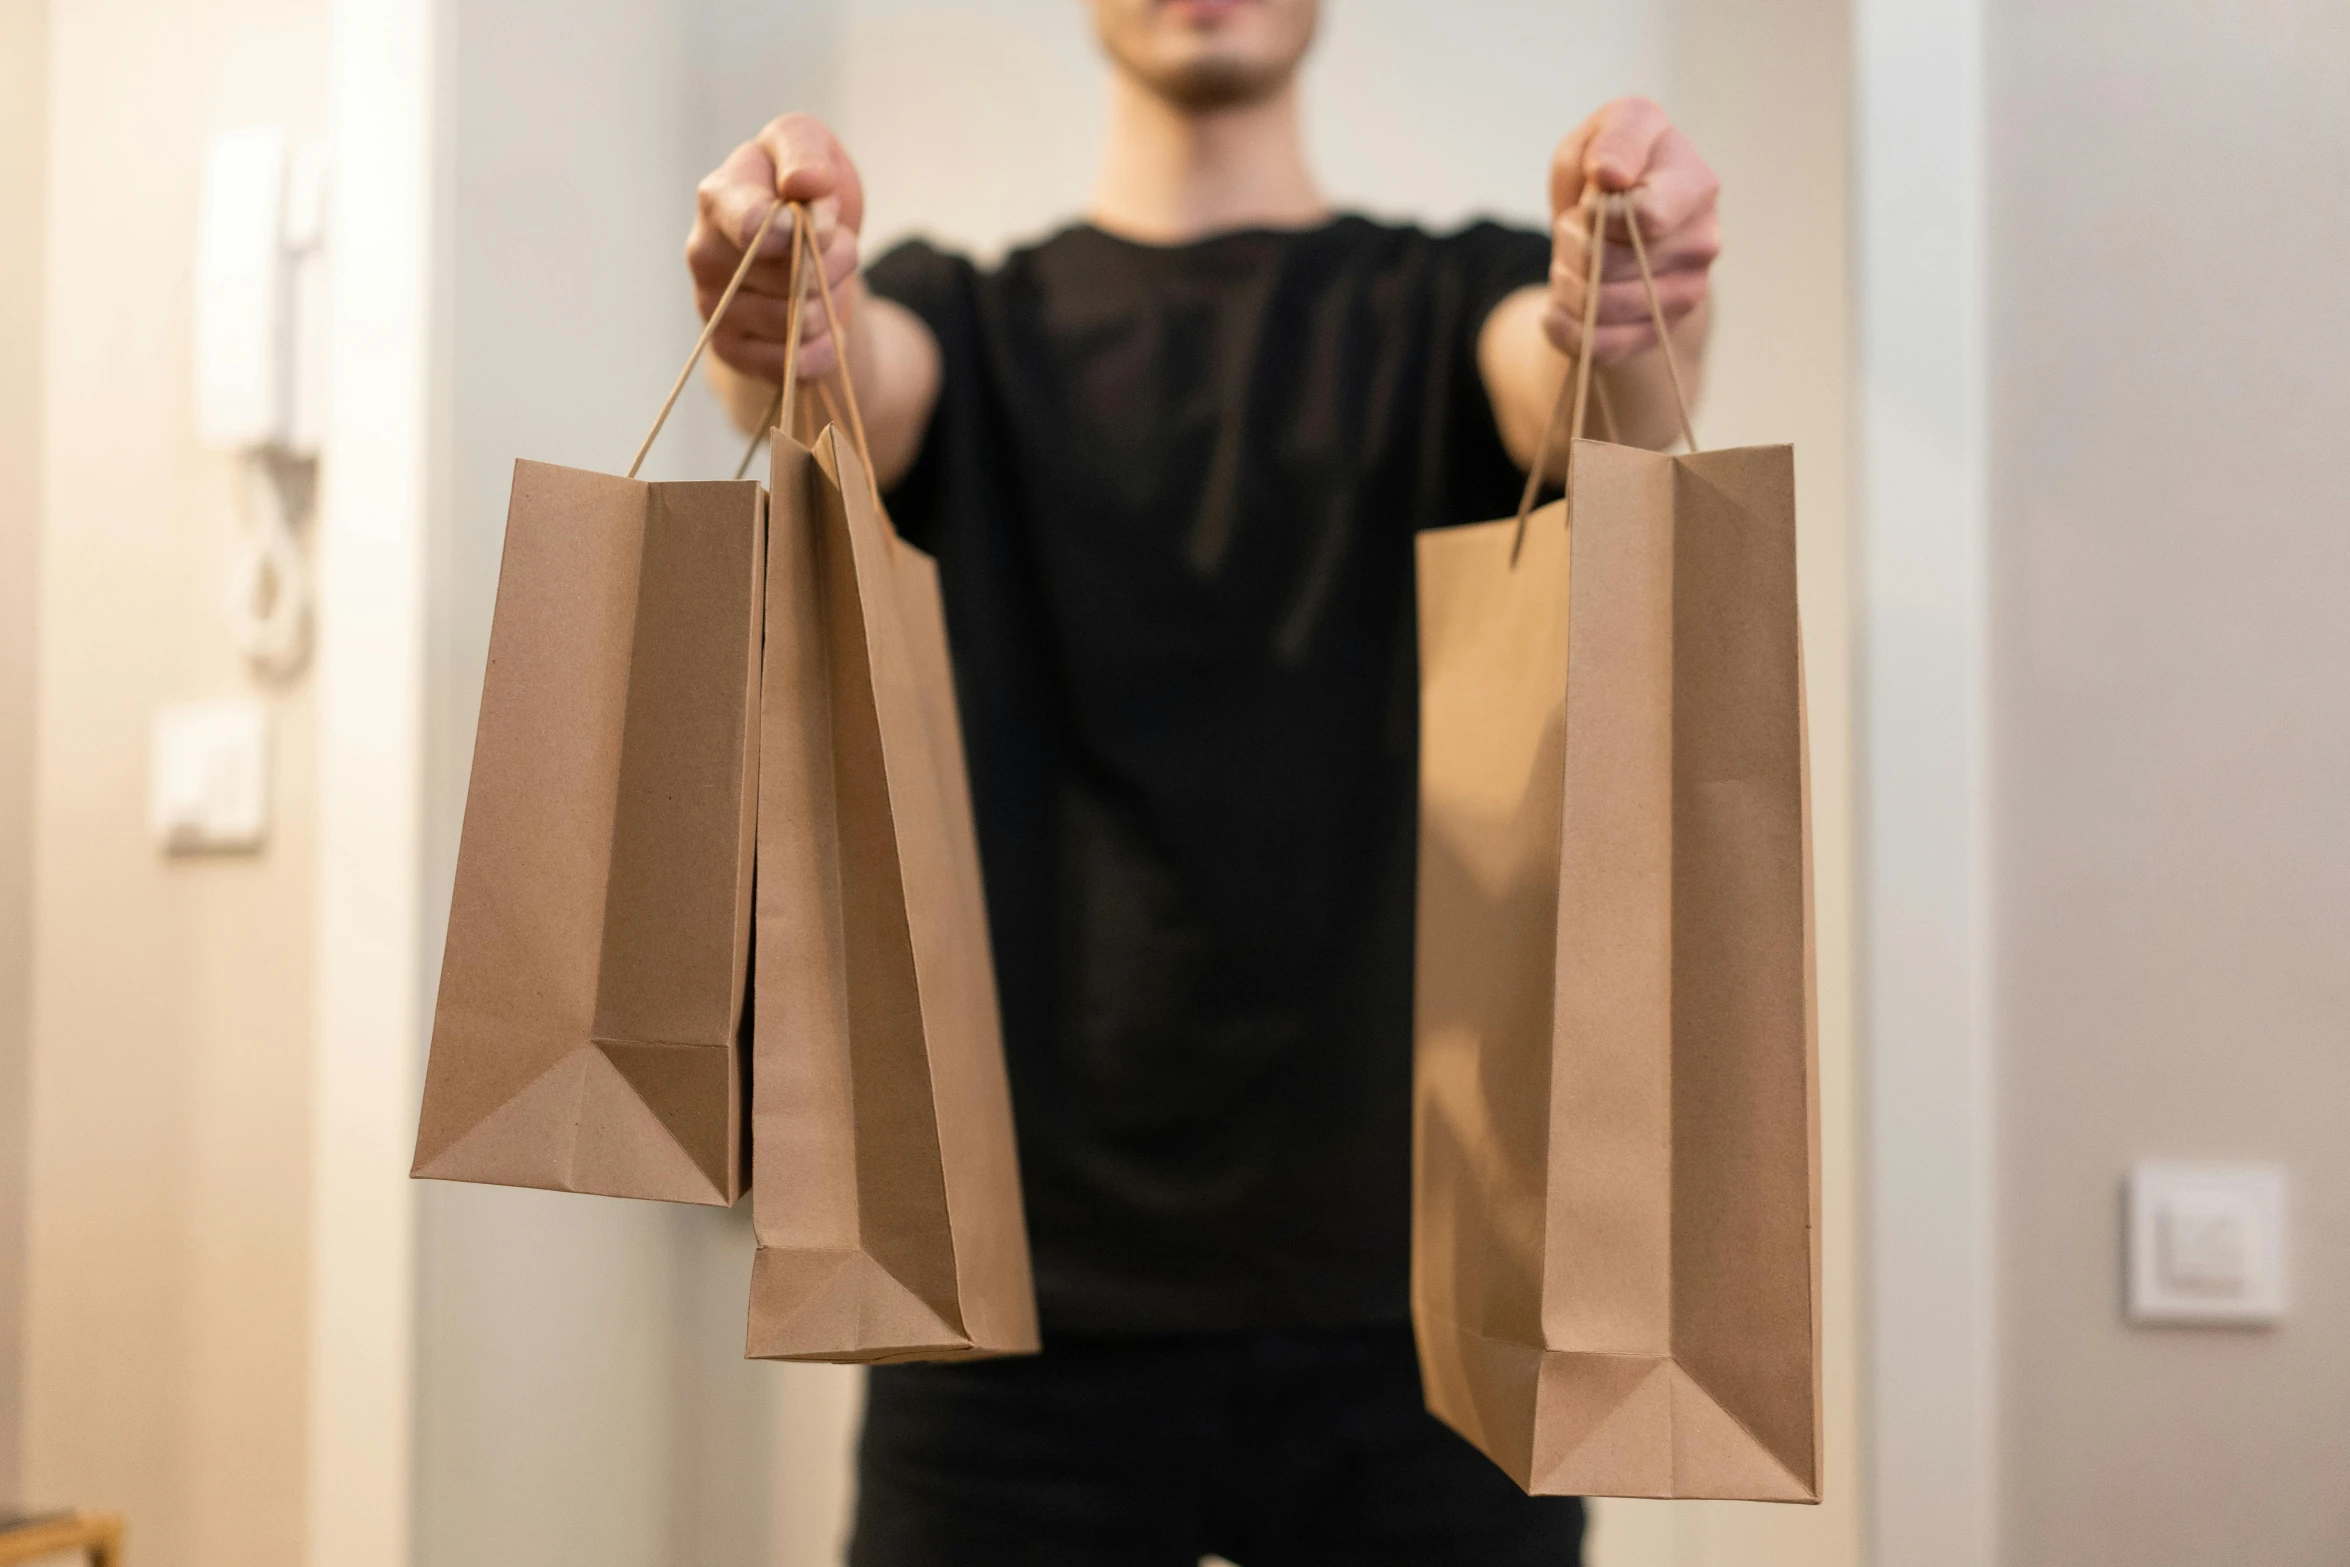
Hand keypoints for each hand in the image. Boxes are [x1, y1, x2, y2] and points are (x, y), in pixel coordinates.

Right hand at [686, 113, 864, 380]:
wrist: (802, 254)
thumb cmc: (803, 192)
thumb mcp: (810, 149)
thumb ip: (806, 152)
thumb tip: (806, 183)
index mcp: (720, 196)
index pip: (750, 222)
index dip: (794, 231)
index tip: (819, 226)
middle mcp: (704, 252)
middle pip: (792, 274)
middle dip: (834, 259)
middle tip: (832, 244)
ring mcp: (711, 305)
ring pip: (798, 320)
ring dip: (830, 302)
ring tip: (822, 281)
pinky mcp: (729, 351)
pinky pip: (792, 364)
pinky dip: (822, 348)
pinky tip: (819, 327)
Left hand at [1544, 97, 1719, 364]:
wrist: (1623, 226)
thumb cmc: (1613, 167)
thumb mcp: (1608, 129)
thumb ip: (1614, 139)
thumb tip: (1611, 174)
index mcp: (1696, 182)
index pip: (1647, 216)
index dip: (1601, 213)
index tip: (1590, 199)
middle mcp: (1702, 240)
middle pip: (1610, 263)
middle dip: (1571, 243)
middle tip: (1572, 228)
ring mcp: (1687, 292)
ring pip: (1599, 305)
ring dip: (1564, 282)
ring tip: (1569, 262)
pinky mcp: (1659, 332)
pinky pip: (1597, 345)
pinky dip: (1563, 328)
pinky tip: (1557, 309)